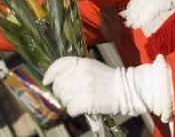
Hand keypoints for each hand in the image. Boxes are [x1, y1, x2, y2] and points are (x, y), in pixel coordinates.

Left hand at [43, 55, 173, 121]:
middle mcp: (80, 74)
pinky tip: (82, 107)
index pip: (59, 65)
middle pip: (58, 85)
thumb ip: (76, 69)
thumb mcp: (92, 66)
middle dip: (61, 92)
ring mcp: (83, 88)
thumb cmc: (109, 79)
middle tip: (69, 94)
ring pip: (64, 98)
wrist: (127, 89)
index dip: (50, 73)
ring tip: (79, 100)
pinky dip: (75, 110)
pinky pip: (71, 109)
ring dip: (69, 102)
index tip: (47, 81)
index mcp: (82, 63)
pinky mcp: (86, 102)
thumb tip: (58, 77)